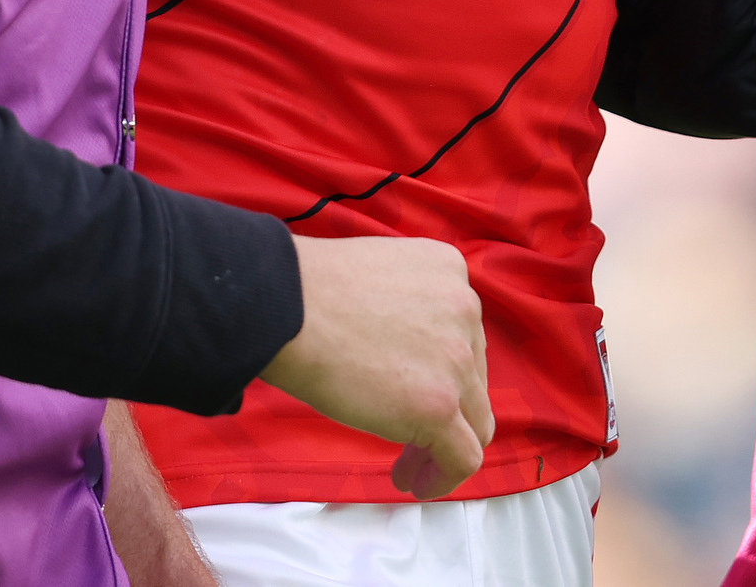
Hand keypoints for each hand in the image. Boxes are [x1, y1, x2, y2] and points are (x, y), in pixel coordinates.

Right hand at [260, 236, 493, 498]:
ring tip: (408, 466)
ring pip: (474, 421)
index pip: (462, 336)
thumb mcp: (377, 278)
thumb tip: (401, 350)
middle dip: (445, 410)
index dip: (441, 372)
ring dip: (442, 446)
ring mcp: (457, 359)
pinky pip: (462, 458)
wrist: (281, 306)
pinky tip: (412, 484)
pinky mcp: (438, 406)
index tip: (412, 391)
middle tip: (406, 433)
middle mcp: (465, 310)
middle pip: (471, 379)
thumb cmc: (307, 291)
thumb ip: (407, 309)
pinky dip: (442, 478)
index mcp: (449, 271)